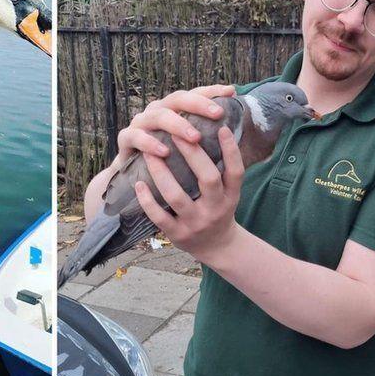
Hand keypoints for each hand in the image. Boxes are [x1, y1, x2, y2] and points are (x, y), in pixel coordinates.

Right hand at [113, 84, 235, 167]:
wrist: (135, 179)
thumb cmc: (168, 162)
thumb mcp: (190, 149)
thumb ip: (207, 136)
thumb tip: (237, 126)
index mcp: (174, 109)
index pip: (194, 93)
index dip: (211, 90)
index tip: (231, 92)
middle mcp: (157, 110)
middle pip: (177, 99)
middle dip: (198, 104)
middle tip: (217, 114)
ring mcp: (140, 123)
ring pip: (158, 115)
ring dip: (178, 125)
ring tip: (195, 138)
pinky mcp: (125, 139)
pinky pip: (135, 137)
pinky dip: (150, 143)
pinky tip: (164, 152)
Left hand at [134, 126, 244, 260]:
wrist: (217, 247)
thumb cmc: (219, 209)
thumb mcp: (229, 192)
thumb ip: (224, 167)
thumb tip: (216, 129)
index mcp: (231, 195)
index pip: (236, 171)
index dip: (231, 150)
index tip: (222, 127)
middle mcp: (216, 208)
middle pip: (208, 178)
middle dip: (192, 154)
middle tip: (176, 133)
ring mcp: (196, 222)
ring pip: (177, 196)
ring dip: (161, 173)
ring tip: (148, 153)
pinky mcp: (178, 234)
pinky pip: (159, 216)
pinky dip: (147, 200)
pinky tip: (138, 184)